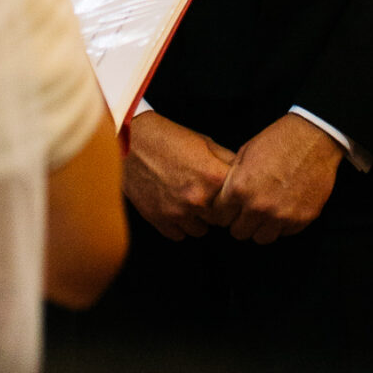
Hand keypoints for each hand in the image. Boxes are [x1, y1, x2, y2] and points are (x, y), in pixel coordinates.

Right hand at [124, 110, 236, 241]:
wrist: (129, 142)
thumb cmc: (166, 138)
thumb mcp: (204, 142)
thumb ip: (226, 161)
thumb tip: (243, 175)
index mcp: (213, 176)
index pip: (238, 199)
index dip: (234, 195)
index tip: (228, 192)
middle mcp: (198, 198)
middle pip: (221, 218)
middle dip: (217, 209)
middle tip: (207, 195)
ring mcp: (178, 212)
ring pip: (201, 230)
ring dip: (198, 219)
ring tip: (189, 200)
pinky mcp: (159, 220)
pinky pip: (179, 234)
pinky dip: (179, 225)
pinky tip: (175, 207)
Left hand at [209, 113, 342, 243]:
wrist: (313, 137)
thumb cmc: (278, 140)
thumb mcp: (245, 153)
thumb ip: (233, 179)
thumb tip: (225, 196)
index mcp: (239, 188)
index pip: (220, 217)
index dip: (224, 211)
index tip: (230, 208)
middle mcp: (258, 206)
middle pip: (238, 232)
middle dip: (240, 222)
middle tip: (247, 211)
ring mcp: (281, 215)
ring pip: (261, 238)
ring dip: (261, 227)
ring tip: (266, 212)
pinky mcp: (302, 219)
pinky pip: (284, 233)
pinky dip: (282, 224)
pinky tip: (284, 207)